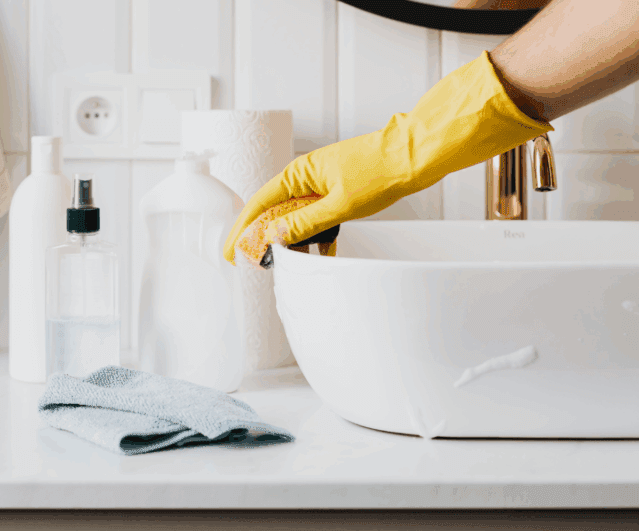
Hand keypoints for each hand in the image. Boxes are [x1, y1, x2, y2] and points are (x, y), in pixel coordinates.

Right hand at [223, 51, 551, 265]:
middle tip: (251, 261)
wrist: (413, 155)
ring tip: (284, 261)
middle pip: (274, 211)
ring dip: (291, 239)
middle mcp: (306, 177)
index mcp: (299, 173)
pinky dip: (316, 235)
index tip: (232, 251)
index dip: (243, 229)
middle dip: (261, 237)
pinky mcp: (337, 191)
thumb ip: (305, 223)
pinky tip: (319, 252)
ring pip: (296, 216)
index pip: (259, 204)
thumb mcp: (339, 205)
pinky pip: (317, 216)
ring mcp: (321, 183)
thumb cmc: (379, 170)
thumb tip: (275, 236)